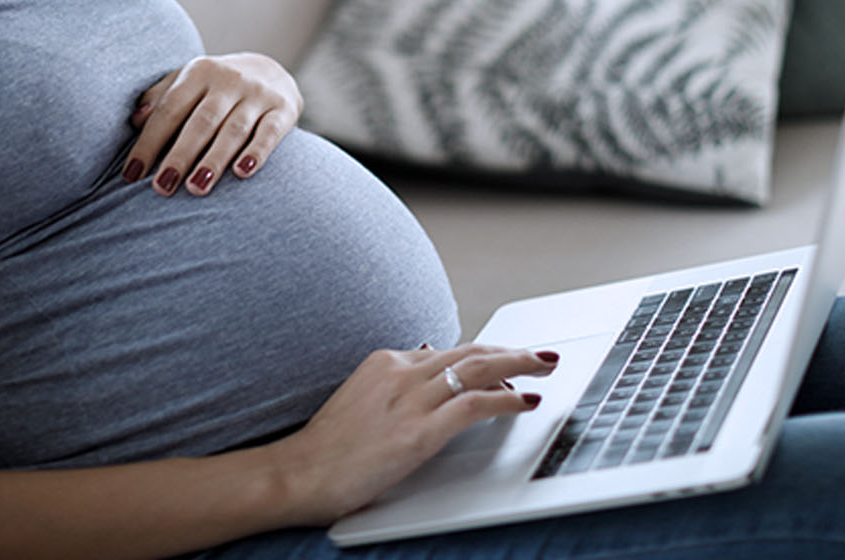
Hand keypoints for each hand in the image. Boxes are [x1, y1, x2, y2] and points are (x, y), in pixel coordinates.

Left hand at [122, 52, 302, 196]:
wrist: (271, 71)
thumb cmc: (216, 88)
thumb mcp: (188, 83)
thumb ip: (160, 98)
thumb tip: (135, 120)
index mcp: (198, 72)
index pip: (169, 109)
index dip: (149, 142)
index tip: (132, 174)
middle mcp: (228, 80)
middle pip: (201, 122)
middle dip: (180, 156)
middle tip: (162, 187)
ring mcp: (258, 94)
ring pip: (233, 131)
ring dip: (214, 161)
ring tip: (197, 188)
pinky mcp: (284, 109)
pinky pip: (269, 133)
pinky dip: (257, 153)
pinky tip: (242, 173)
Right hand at [263, 344, 556, 523]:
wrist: (299, 474)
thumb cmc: (327, 447)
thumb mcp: (360, 397)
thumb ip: (394, 379)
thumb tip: (428, 356)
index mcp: (385, 362)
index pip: (451, 351)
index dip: (487, 356)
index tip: (508, 362)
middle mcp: (401, 372)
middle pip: (472, 351)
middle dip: (513, 350)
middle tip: (543, 354)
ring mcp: (410, 400)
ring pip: (480, 368)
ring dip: (520, 365)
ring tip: (546, 367)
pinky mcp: (419, 431)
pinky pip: (476, 404)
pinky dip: (508, 399)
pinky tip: (525, 402)